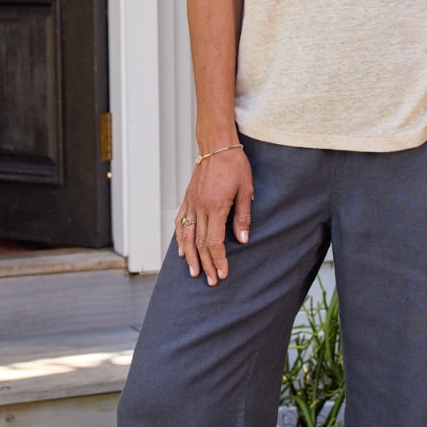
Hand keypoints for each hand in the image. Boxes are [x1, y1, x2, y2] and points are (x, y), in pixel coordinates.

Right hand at [175, 148, 252, 285]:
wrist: (218, 145)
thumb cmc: (235, 165)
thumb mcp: (246, 190)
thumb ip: (243, 216)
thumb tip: (242, 240)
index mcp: (216, 206)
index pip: (215, 241)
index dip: (218, 260)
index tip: (223, 274)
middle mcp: (200, 207)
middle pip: (200, 243)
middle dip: (206, 264)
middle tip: (211, 281)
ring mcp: (191, 203)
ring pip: (187, 235)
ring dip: (190, 256)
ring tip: (193, 272)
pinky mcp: (188, 198)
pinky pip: (181, 222)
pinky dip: (180, 238)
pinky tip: (181, 249)